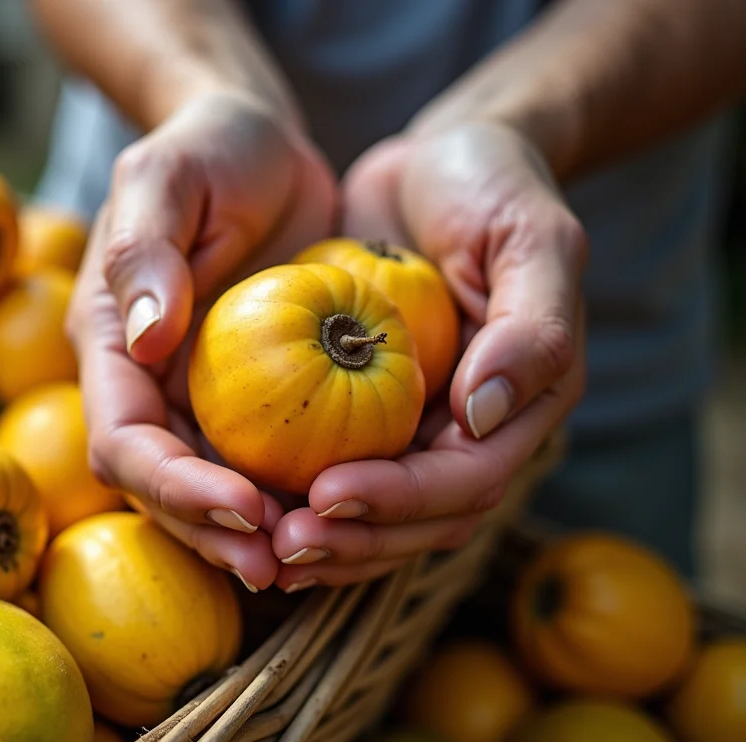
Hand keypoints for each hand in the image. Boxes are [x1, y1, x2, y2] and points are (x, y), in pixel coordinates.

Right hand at [67, 92, 337, 590]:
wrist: (259, 144)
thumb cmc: (209, 146)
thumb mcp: (169, 176)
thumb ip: (146, 249)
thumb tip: (144, 338)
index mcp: (110, 342)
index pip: (124, 439)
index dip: (173, 486)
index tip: (246, 505)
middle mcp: (145, 381)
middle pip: (160, 487)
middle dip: (212, 532)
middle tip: (279, 565)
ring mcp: (195, 394)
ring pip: (211, 487)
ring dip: (254, 534)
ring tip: (313, 560)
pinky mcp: (251, 395)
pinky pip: (264, 461)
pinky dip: (294, 497)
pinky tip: (341, 516)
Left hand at [271, 121, 586, 591]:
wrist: (435, 163)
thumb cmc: (493, 187)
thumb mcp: (531, 239)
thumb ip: (531, 329)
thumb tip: (483, 415)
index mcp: (522, 405)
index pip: (466, 481)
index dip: (401, 502)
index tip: (327, 496)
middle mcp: (471, 433)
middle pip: (419, 522)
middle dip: (354, 542)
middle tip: (280, 545)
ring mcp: (417, 428)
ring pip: (376, 515)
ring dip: (323, 541)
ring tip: (258, 546)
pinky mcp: (364, 411)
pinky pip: (332, 469)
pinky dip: (293, 496)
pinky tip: (242, 504)